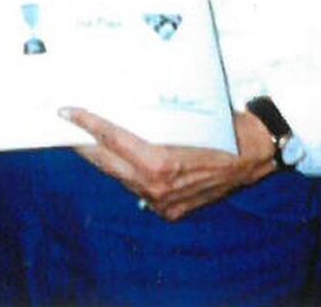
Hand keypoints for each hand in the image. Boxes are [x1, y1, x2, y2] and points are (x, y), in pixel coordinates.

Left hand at [59, 107, 277, 221]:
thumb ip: (151, 121)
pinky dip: (130, 174)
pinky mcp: (169, 211)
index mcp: (158, 161)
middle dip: (85, 144)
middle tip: (68, 127)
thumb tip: (118, 109)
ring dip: (107, 159)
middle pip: (106, 163)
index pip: (110, 138)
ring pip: (121, 177)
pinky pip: (139, 190)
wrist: (254, 156)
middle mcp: (155, 186)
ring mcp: (161, 202)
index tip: (67, 112)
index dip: (86, 124)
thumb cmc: (221, 128)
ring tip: (91, 141)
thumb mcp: (184, 117)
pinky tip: (123, 160)